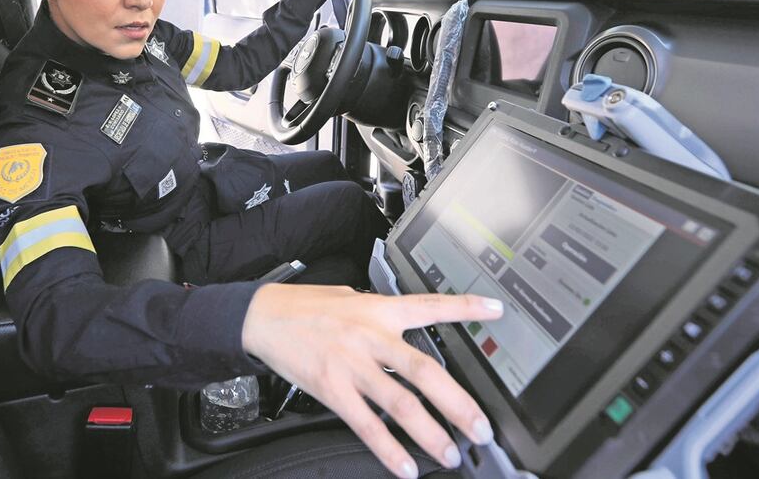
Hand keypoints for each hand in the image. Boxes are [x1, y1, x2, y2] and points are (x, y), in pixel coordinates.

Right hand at [242, 284, 503, 477]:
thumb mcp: (350, 297)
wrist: (262, 316)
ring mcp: (351, 365)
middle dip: (458, 403)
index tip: (497, 311)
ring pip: (400, 403)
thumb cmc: (305, 306)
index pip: (430, 306)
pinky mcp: (331, 388)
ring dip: (430, 433)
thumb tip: (405, 323)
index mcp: (379, 310)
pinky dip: (388, 449)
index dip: (466, 308)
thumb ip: (380, 313)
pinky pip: (366, 424)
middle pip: (424, 371)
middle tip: (481, 427)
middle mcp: (370, 337)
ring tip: (451, 454)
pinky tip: (406, 466)